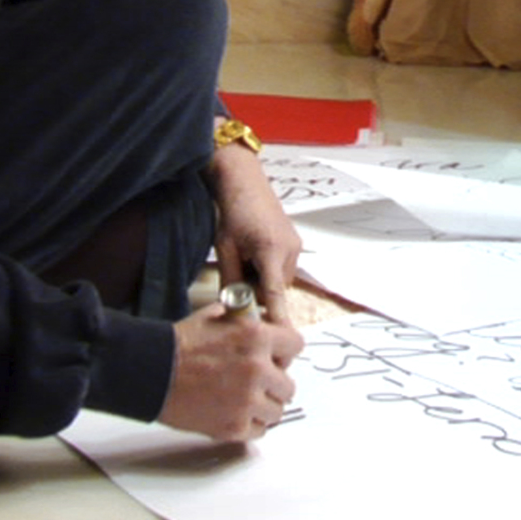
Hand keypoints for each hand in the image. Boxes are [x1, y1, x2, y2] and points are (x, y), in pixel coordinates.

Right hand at [156, 302, 302, 441]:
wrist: (151, 371)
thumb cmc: (179, 344)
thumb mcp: (217, 316)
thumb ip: (246, 320)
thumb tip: (264, 322)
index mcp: (256, 337)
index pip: (296, 346)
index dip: (285, 352)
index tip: (277, 357)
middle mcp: (257, 369)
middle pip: (289, 385)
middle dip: (274, 383)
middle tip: (257, 383)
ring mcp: (247, 401)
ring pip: (277, 411)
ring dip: (264, 406)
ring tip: (245, 400)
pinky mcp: (234, 426)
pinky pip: (259, 430)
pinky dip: (249, 424)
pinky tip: (234, 413)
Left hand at [208, 144, 302, 324]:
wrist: (245, 182)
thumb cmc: (232, 213)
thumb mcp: (225, 248)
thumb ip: (230, 280)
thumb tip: (231, 308)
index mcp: (270, 251)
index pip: (275, 294)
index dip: (278, 318)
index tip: (283, 337)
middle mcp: (289, 250)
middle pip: (276, 290)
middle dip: (258, 290)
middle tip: (239, 269)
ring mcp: (295, 246)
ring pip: (280, 280)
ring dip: (264, 279)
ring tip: (246, 256)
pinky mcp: (296, 243)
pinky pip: (284, 268)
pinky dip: (270, 269)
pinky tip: (255, 251)